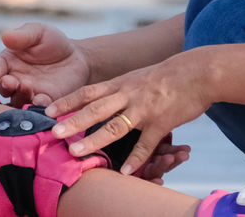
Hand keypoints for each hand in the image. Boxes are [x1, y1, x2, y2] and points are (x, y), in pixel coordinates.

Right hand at [0, 23, 90, 106]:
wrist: (77, 57)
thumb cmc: (52, 42)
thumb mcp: (38, 32)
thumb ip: (22, 35)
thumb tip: (5, 37)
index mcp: (7, 62)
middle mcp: (14, 80)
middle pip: (2, 88)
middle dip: (4, 86)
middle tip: (10, 82)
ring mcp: (28, 94)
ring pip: (17, 101)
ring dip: (19, 97)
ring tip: (28, 89)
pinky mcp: (45, 102)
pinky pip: (37, 109)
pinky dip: (37, 107)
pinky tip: (41, 100)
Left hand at [46, 50, 212, 177]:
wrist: (197, 72)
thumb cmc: (166, 76)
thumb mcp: (137, 77)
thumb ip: (119, 89)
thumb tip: (100, 99)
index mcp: (120, 83)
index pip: (87, 92)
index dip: (67, 101)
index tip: (47, 111)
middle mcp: (128, 94)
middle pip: (94, 109)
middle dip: (72, 121)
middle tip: (53, 133)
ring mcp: (144, 109)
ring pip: (115, 126)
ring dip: (94, 140)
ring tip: (77, 153)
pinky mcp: (161, 122)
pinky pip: (146, 144)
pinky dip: (136, 159)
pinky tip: (127, 172)